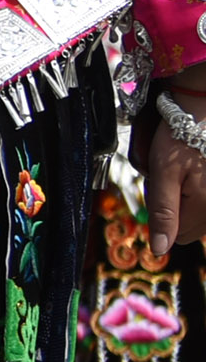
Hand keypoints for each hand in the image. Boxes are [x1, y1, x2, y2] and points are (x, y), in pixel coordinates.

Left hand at [149, 84, 205, 258]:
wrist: (202, 112)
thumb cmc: (179, 138)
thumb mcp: (163, 173)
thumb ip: (163, 213)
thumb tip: (160, 249)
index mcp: (205, 206)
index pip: (178, 235)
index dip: (164, 216)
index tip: (162, 188)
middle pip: (194, 229)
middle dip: (179, 210)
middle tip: (175, 179)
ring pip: (205, 219)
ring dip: (192, 203)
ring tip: (189, 174)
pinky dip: (203, 196)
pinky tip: (199, 174)